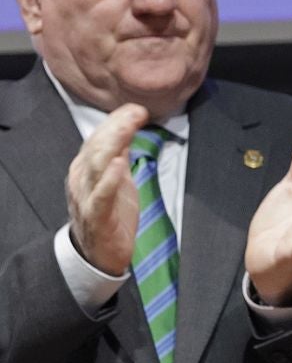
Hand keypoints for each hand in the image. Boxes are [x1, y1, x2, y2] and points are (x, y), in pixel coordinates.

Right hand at [65, 103, 148, 275]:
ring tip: (129, 127)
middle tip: (137, 112)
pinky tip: (120, 164)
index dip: (116, 121)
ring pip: (96, 165)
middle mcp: (82, 180)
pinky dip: (110, 178)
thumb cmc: (110, 213)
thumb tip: (129, 126)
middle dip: (116, 126)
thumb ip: (120, 153)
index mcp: (86, 169)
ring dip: (113, 143)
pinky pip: (101, 195)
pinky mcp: (98, 216)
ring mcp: (87, 197)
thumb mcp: (117, 177)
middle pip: (96, 147)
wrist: (99, 253)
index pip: (97, 138)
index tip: (137, 108)